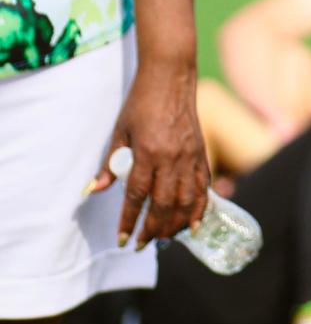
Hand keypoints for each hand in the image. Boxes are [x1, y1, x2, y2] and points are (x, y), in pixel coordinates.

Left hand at [86, 58, 210, 248]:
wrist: (171, 77)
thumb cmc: (141, 103)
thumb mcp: (120, 131)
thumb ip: (111, 163)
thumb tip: (94, 190)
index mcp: (148, 152)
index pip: (137, 196)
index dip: (129, 220)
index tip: (122, 238)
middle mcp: (171, 158)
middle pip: (162, 204)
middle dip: (152, 230)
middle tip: (141, 245)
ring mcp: (190, 156)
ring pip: (185, 200)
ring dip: (175, 224)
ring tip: (164, 239)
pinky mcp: (201, 152)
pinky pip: (204, 187)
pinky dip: (199, 208)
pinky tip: (193, 224)